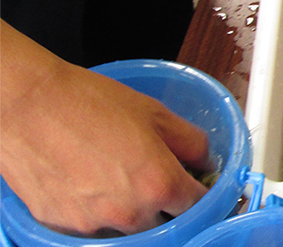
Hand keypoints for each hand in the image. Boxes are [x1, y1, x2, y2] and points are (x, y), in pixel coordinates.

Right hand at [1, 22, 209, 235]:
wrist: (28, 104)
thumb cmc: (88, 102)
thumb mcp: (155, 113)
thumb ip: (191, 142)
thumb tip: (206, 161)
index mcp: (159, 184)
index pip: (198, 206)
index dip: (200, 193)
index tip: (196, 186)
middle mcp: (129, 213)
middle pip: (165, 222)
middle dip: (166, 203)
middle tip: (154, 177)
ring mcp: (94, 223)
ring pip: (129, 229)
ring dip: (132, 211)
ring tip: (118, 178)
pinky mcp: (63, 226)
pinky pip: (94, 229)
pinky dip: (99, 214)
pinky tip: (92, 186)